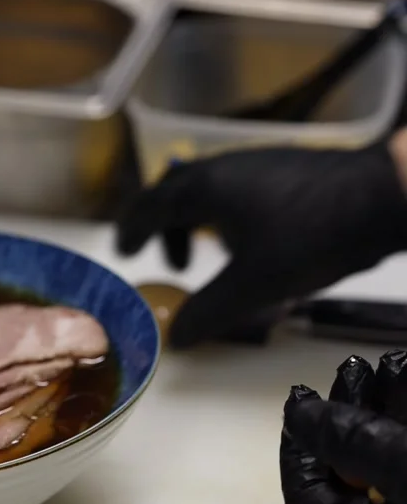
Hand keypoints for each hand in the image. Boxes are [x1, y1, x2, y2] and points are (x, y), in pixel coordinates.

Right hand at [117, 137, 406, 347]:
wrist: (380, 197)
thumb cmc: (310, 236)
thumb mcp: (254, 284)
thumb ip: (210, 312)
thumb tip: (176, 338)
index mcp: (207, 188)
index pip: (152, 204)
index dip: (133, 229)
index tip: (124, 250)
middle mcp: (226, 168)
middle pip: (179, 191)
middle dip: (168, 227)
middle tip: (172, 264)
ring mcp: (258, 165)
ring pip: (212, 190)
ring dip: (201, 224)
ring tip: (215, 261)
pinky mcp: (285, 172)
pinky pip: (238, 191)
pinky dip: (229, 218)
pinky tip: (255, 247)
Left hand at [281, 352, 406, 503]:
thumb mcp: (400, 465)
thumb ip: (346, 437)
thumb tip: (296, 411)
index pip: (302, 492)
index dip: (297, 441)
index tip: (303, 398)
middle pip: (345, 469)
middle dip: (349, 411)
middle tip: (356, 369)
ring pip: (382, 458)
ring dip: (384, 410)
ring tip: (392, 368)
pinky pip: (404, 460)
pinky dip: (404, 424)